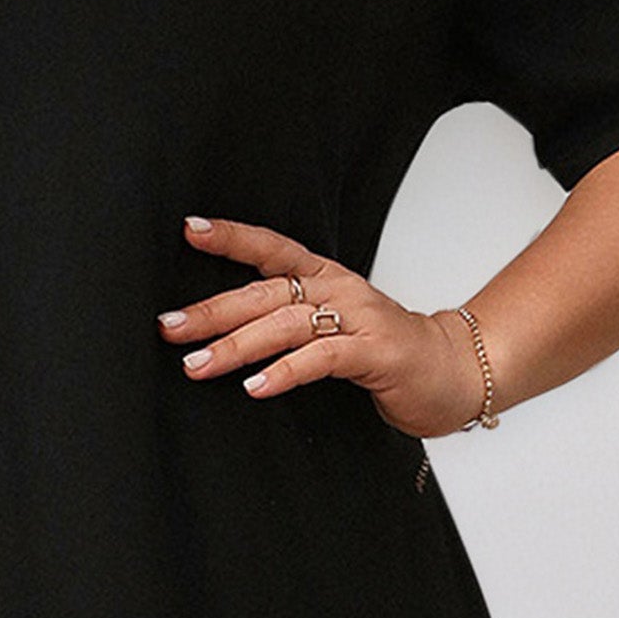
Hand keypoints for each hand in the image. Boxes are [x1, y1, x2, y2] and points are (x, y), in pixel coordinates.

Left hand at [157, 217, 484, 438]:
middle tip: (169, 328)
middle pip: (265, 293)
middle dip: (212, 311)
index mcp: (324, 278)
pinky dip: (285, 372)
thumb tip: (219, 334)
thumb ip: (285, 325)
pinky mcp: (375, 353)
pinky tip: (256, 386)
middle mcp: (338, 289)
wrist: (449, 372)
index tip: (188, 231)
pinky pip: (321, 358)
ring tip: (198, 364)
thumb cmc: (383, 352)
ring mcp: (358, 318)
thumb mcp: (330, 327)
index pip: (271, 249)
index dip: (232, 237)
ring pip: (286, 324)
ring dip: (237, 346)